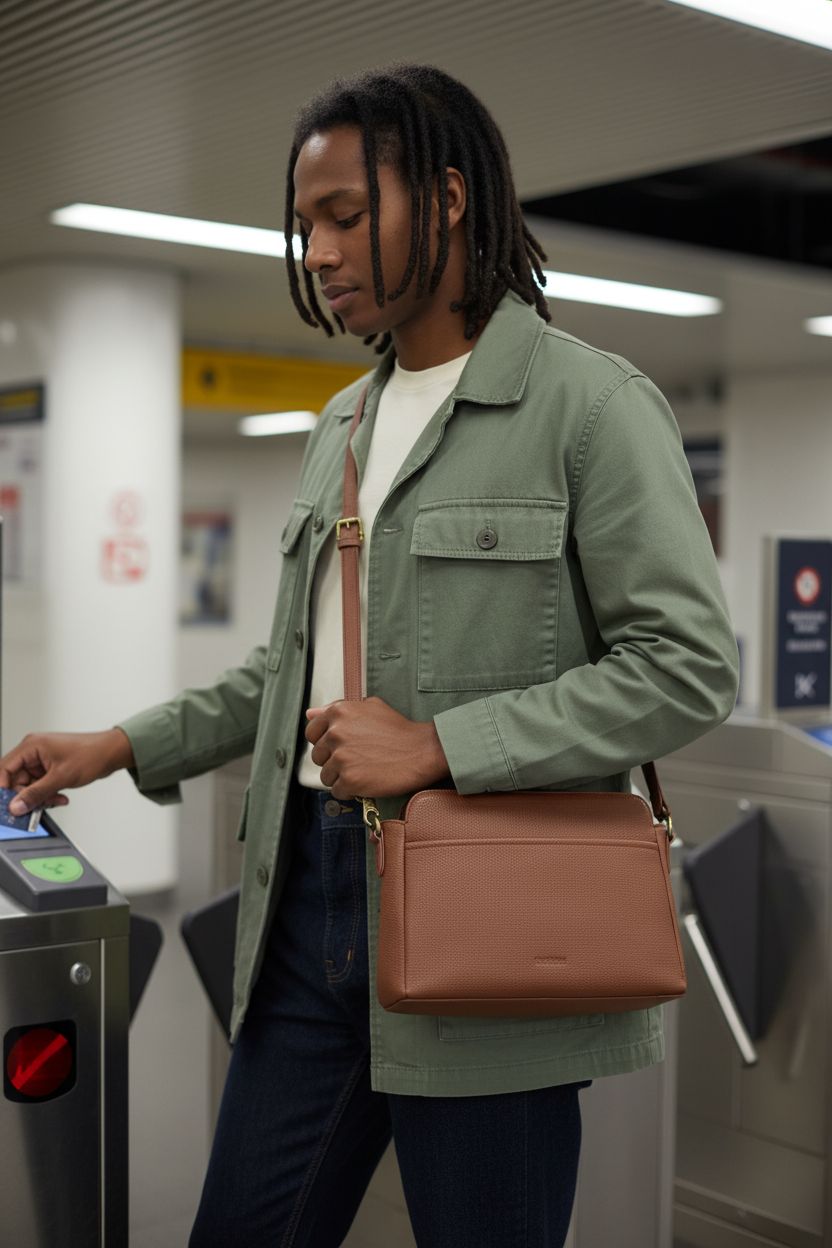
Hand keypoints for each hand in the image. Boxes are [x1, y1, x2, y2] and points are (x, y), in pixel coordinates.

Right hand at [0, 728, 134, 814]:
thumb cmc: (91, 754)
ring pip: (29, 786)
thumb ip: (36, 793)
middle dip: (26, 796)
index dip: (4, 789)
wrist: (112, 753)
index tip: (7, 806)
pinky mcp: (50, 769)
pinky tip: (60, 798)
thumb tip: (16, 806)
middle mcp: (34, 752)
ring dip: (40, 797)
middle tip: (35, 808)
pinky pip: (40, 786)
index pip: (4, 769)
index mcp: (31, 746)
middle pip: (15, 780)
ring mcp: (42, 761)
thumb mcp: (60, 778)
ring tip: (55, 801)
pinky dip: (48, 794)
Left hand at [304, 697, 449, 798]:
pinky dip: (350, 791)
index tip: (340, 747)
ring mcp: (341, 758)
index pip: (312, 733)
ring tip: (363, 771)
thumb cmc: (399, 729)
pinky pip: (337, 791)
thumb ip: (337, 708)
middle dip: (334, 761)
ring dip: (341, 778)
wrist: (422, 751)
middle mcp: (336, 733)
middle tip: (357, 760)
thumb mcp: (370, 707)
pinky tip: (366, 782)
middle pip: (318, 756)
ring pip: (326, 776)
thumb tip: (310, 714)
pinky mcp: (349, 780)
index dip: (325, 743)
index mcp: (338, 713)